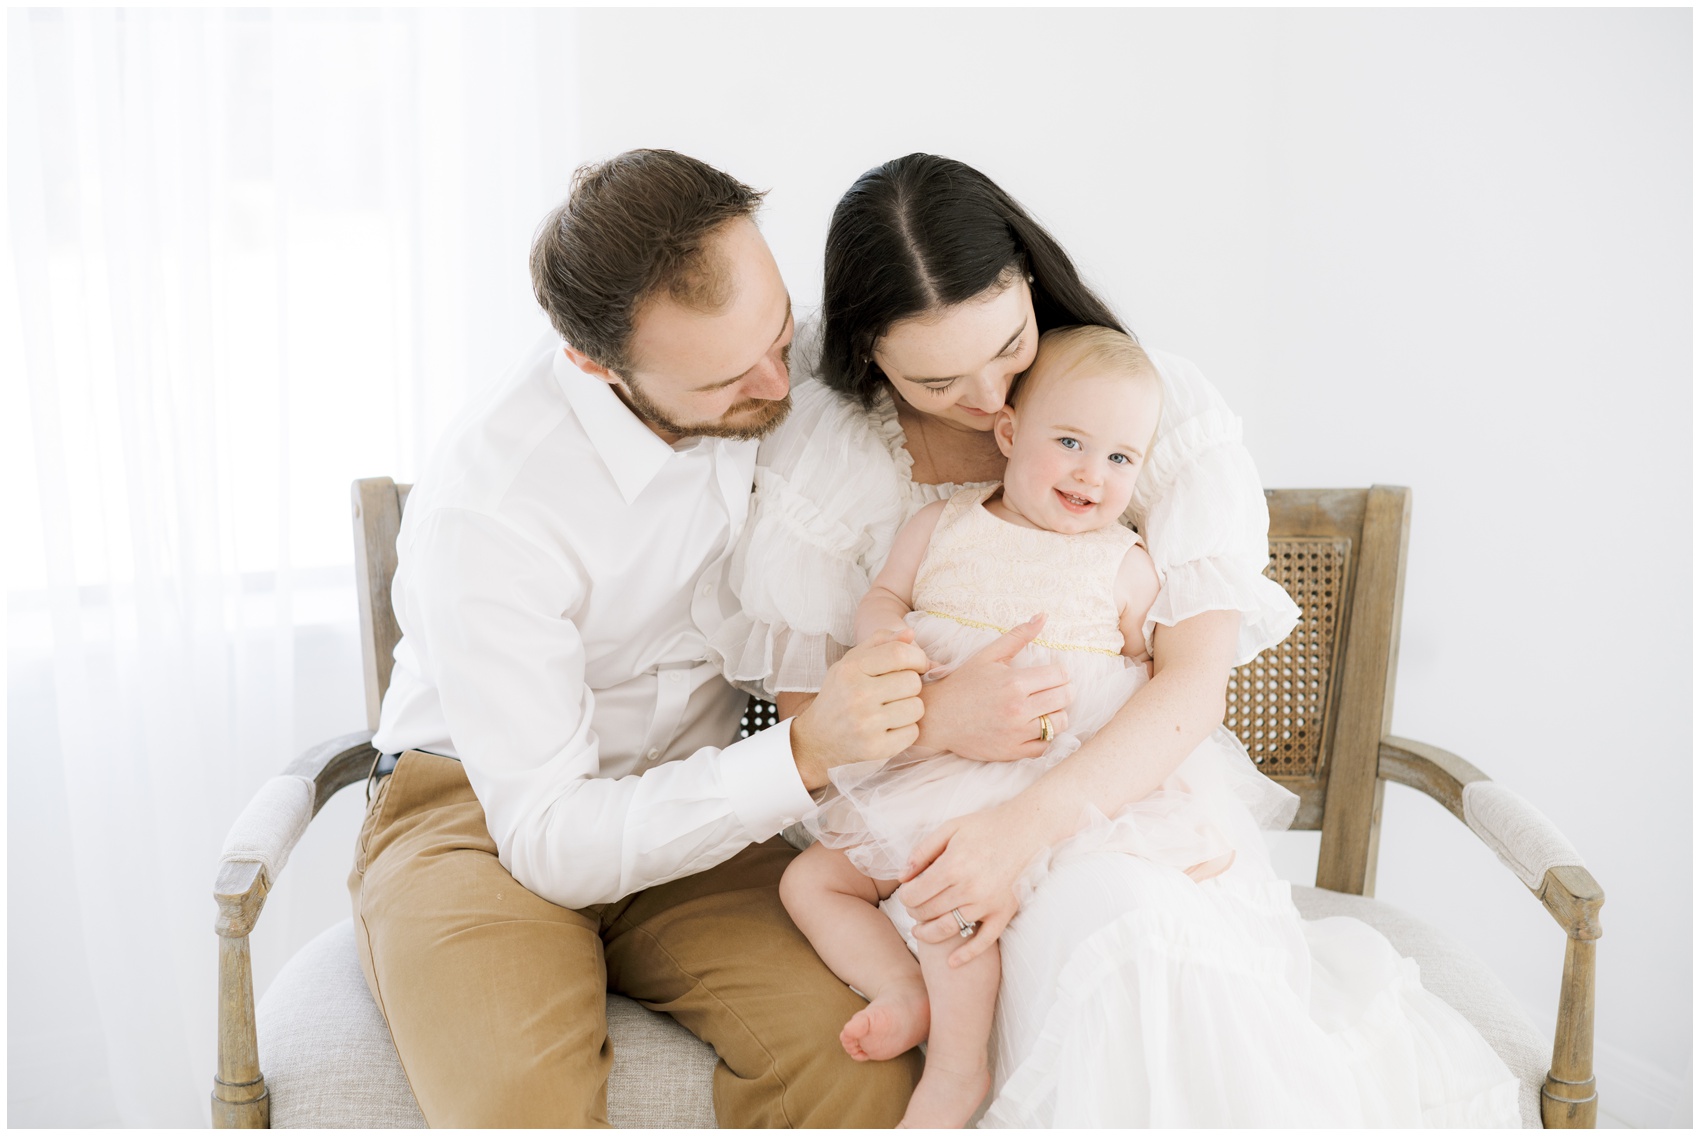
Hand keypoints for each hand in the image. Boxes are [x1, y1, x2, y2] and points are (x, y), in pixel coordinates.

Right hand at [790, 627, 928, 789]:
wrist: (817, 741)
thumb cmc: (839, 696)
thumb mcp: (850, 663)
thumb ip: (880, 643)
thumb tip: (910, 633)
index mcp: (851, 669)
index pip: (899, 654)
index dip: (918, 657)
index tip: (918, 665)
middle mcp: (857, 695)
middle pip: (913, 682)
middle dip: (911, 685)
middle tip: (897, 691)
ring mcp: (866, 724)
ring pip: (917, 708)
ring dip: (911, 708)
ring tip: (893, 710)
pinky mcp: (875, 748)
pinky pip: (913, 733)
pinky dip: (906, 730)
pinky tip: (890, 728)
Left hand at [895, 801, 1045, 966]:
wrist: (1029, 830)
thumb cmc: (987, 826)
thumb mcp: (950, 828)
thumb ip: (922, 851)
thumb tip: (901, 876)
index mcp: (953, 866)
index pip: (914, 894)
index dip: (904, 896)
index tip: (906, 892)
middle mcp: (969, 888)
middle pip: (927, 912)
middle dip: (913, 912)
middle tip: (913, 907)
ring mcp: (987, 904)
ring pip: (948, 929)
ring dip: (928, 934)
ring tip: (919, 931)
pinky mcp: (1003, 913)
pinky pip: (983, 941)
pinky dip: (966, 955)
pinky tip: (952, 963)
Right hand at [915, 615, 1071, 761]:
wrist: (938, 718)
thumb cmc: (963, 683)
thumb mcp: (988, 656)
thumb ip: (1018, 636)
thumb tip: (1043, 615)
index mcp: (1014, 682)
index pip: (1061, 675)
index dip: (1059, 673)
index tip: (1050, 675)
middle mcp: (1018, 709)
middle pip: (1065, 698)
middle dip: (1063, 691)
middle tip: (1050, 690)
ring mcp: (1016, 733)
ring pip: (1060, 724)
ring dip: (1056, 714)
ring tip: (1043, 709)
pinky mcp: (1012, 752)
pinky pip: (1045, 746)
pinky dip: (1044, 738)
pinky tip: (1033, 727)